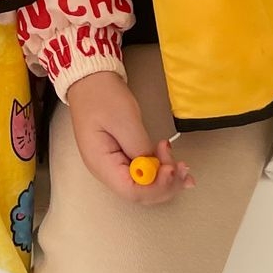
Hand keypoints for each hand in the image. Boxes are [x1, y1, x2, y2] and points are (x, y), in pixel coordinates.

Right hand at [66, 70, 191, 204]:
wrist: (90, 79)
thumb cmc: (103, 96)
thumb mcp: (125, 120)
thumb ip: (140, 147)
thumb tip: (155, 168)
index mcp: (101, 164)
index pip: (132, 191)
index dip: (156, 186)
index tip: (171, 169)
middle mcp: (106, 171)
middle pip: (140, 193)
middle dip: (165, 184)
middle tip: (181, 166)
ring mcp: (114, 165)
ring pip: (144, 185)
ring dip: (166, 179)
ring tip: (182, 165)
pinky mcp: (122, 157)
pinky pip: (143, 173)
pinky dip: (160, 171)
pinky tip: (174, 165)